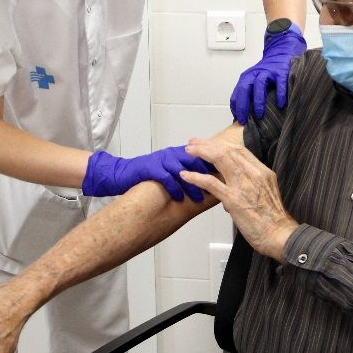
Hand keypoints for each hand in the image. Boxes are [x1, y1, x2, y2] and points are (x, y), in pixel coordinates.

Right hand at [82, 146, 212, 201]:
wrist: (123, 174)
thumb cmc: (149, 176)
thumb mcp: (171, 172)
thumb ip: (188, 174)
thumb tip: (209, 185)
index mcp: (180, 154)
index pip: (203, 155)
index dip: (216, 164)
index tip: (229, 177)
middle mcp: (172, 154)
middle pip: (196, 159)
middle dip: (208, 173)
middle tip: (219, 188)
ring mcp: (161, 159)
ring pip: (182, 168)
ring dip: (192, 184)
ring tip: (200, 199)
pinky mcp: (149, 168)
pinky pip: (165, 177)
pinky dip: (173, 188)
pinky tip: (179, 199)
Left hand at [180, 137, 297, 259]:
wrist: (279, 235)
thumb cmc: (273, 220)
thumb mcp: (267, 193)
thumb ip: (252, 185)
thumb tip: (234, 186)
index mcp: (262, 172)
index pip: (240, 150)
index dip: (222, 144)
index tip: (210, 143)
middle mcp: (253, 174)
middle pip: (228, 150)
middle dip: (208, 144)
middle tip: (194, 142)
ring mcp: (243, 185)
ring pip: (219, 159)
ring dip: (201, 152)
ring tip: (188, 151)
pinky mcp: (233, 199)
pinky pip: (211, 183)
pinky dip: (196, 177)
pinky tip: (185, 175)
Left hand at [229, 23, 305, 124]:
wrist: (282, 50)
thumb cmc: (268, 71)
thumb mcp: (256, 79)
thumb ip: (250, 93)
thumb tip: (245, 114)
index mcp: (247, 77)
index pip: (237, 93)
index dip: (236, 107)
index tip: (237, 119)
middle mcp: (255, 73)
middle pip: (245, 89)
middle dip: (243, 106)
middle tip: (244, 121)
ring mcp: (268, 71)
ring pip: (259, 85)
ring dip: (258, 101)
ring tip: (259, 115)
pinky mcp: (281, 71)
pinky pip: (280, 84)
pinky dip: (280, 94)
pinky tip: (281, 105)